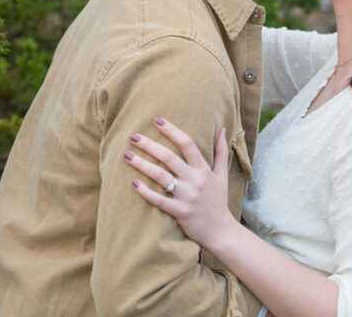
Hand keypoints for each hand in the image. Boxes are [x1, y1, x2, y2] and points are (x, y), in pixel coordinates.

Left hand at [124, 119, 235, 251]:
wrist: (220, 230)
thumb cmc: (218, 200)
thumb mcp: (222, 174)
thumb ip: (221, 151)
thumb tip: (223, 129)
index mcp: (204, 169)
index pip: (187, 144)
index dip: (172, 131)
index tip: (157, 121)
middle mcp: (195, 180)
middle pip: (169, 157)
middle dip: (150, 145)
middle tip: (134, 136)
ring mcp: (187, 196)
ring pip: (161, 177)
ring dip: (142, 165)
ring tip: (127, 156)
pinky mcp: (179, 212)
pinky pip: (160, 200)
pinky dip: (146, 192)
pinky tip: (134, 183)